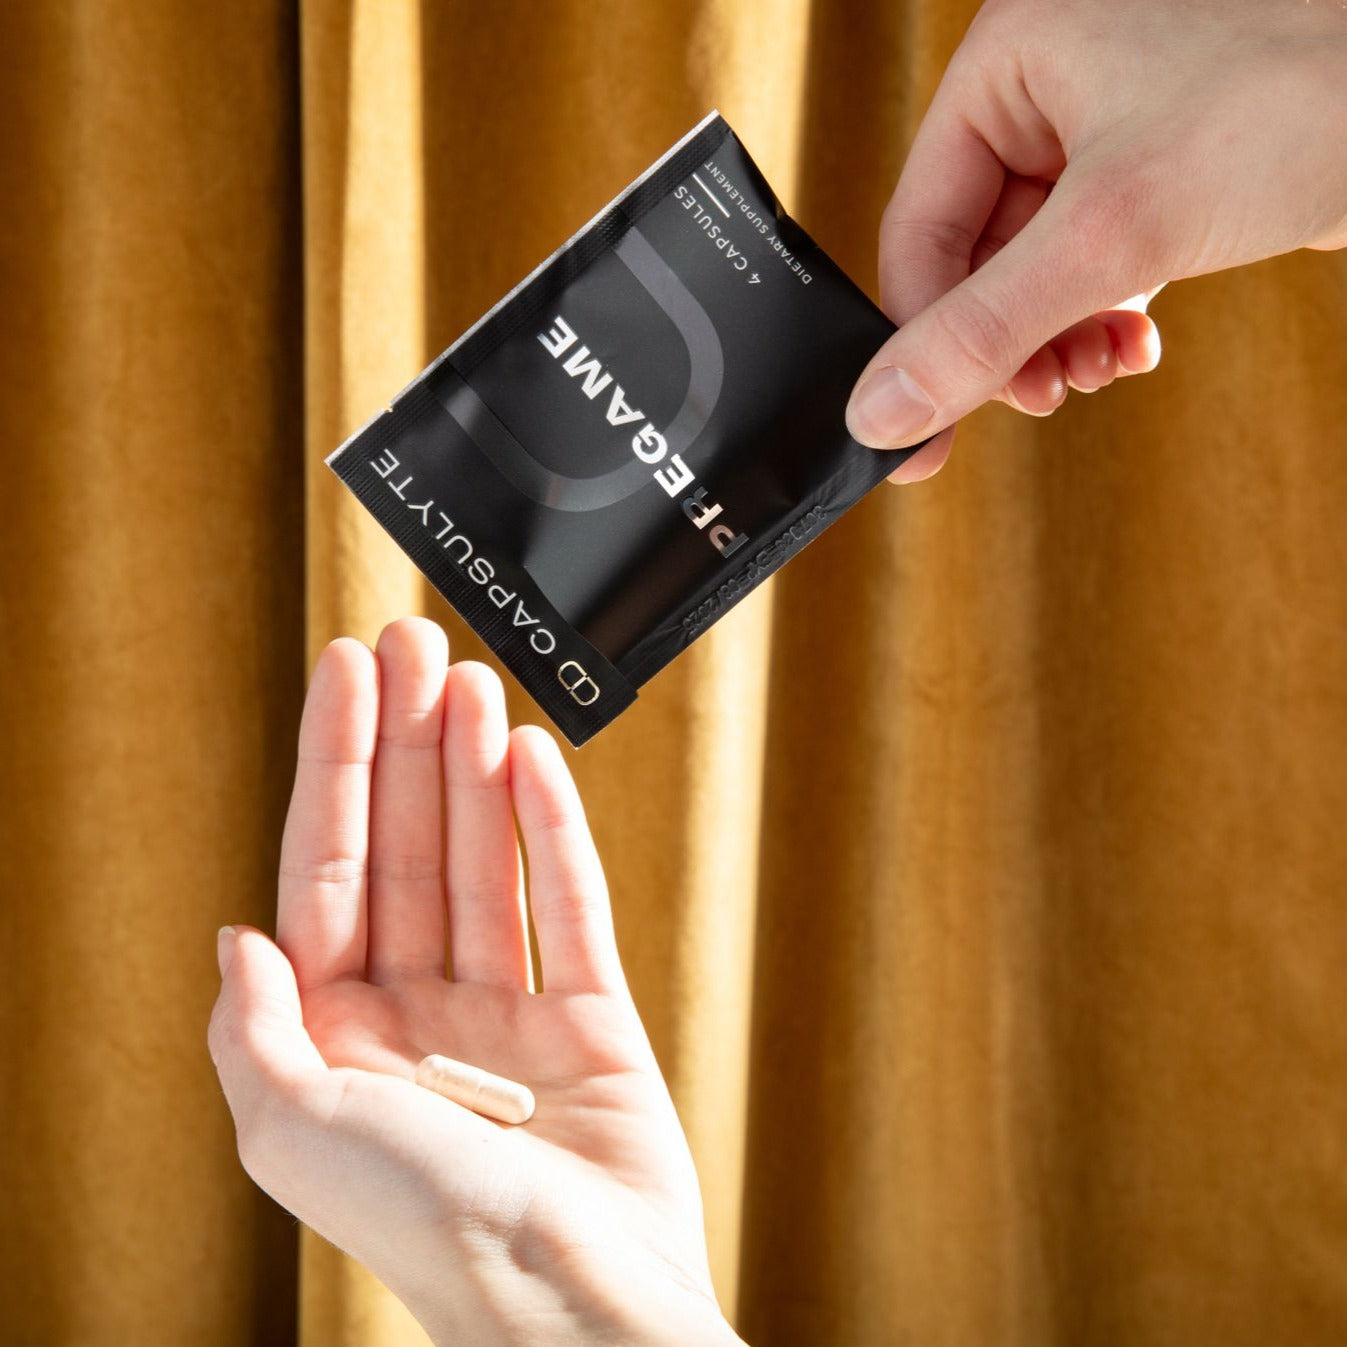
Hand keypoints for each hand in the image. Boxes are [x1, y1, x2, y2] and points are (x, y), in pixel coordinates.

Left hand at [208, 618, 741, 1346]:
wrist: (571, 1300)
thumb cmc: (428, 1230)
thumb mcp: (296, 1133)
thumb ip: (254, 1029)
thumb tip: (242, 933)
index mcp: (334, 1037)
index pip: (328, 867)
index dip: (336, 761)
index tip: (349, 669)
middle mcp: (414, 1014)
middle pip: (407, 844)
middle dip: (406, 740)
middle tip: (416, 642)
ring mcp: (504, 1011)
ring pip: (483, 859)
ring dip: (475, 766)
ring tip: (471, 680)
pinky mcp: (586, 1017)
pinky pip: (567, 903)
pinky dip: (550, 830)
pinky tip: (531, 761)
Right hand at [846, 0, 1346, 479]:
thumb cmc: (1309, 89)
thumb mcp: (1115, 230)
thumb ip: (984, 329)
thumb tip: (882, 410)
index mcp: (1010, 59)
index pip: (918, 224)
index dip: (920, 333)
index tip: (924, 421)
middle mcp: (1050, 88)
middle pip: (974, 256)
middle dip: (1006, 340)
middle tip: (1033, 398)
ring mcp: (1109, 130)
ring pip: (1034, 271)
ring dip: (1055, 341)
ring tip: (1094, 370)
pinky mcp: (1163, 173)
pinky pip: (1094, 267)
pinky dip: (1102, 319)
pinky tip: (1131, 345)